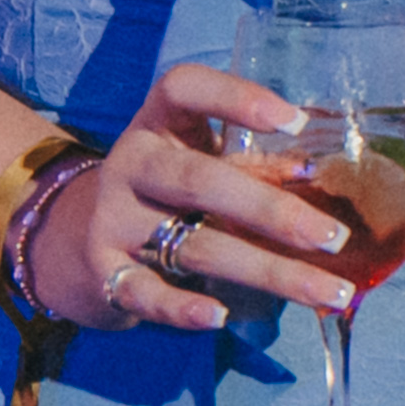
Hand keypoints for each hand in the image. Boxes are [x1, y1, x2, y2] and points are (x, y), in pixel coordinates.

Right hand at [26, 64, 369, 331]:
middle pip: (200, 181)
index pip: (184, 89)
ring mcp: (113, 221)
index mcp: (159, 124)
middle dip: (272, 212)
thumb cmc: (165, 192)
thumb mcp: (198, 161)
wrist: (70, 239)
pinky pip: (145, 293)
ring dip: (268, 273)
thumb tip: (315, 175)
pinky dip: (182, 307)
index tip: (295, 121)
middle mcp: (132, 166)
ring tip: (328, 292)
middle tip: (334, 238)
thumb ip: (250, 165)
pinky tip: (220, 316)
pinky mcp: (104, 273)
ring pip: (195, 247)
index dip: (236, 98)